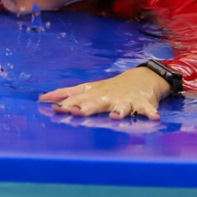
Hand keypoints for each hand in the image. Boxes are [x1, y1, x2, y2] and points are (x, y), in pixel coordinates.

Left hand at [38, 66, 169, 119]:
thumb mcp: (88, 88)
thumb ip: (66, 94)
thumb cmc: (109, 88)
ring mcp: (125, 100)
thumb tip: (42, 99)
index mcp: (94, 93)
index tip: (52, 107)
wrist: (142, 78)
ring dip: (118, 111)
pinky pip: (147, 109)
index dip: (65, 102)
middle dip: (86, 107)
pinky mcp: (142, 103)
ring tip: (115, 117)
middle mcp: (108, 96)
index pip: (77, 97)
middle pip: (95, 102)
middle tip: (75, 112)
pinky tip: (154, 118)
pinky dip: (150, 113)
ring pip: (121, 106)